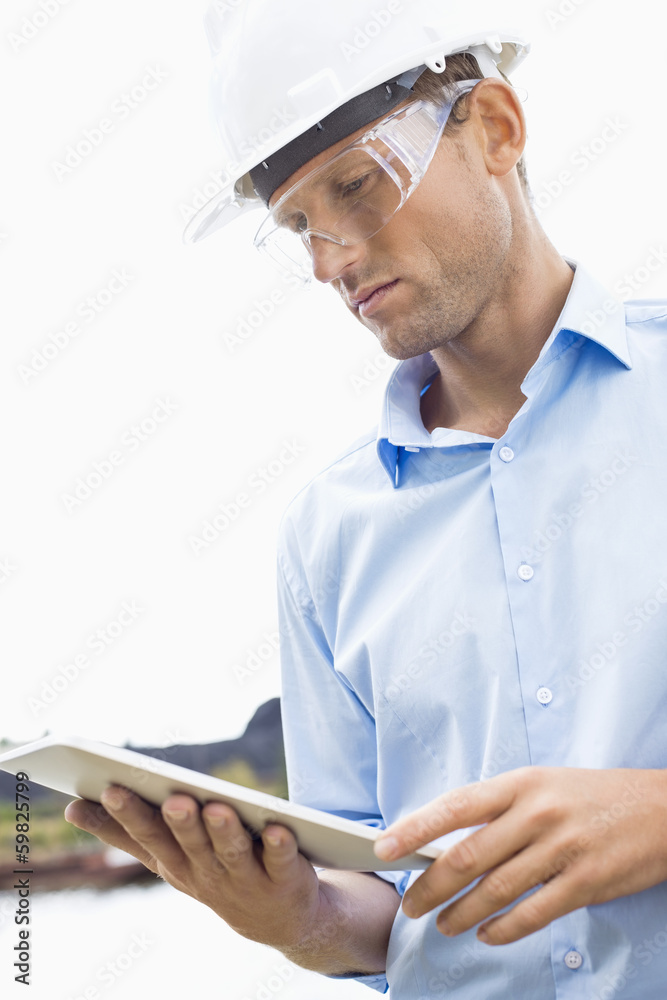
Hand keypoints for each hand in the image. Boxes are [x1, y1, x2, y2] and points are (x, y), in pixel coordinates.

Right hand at [65, 788, 322, 949]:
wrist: (276, 919)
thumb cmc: (212, 871)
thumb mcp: (169, 856)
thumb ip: (127, 832)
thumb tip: (73, 805)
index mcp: (174, 861)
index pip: (145, 836)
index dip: (126, 815)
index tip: (107, 788)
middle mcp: (205, 872)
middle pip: (187, 843)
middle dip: (177, 821)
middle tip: (170, 797)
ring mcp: (245, 879)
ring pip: (231, 852)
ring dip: (223, 831)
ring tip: (215, 806)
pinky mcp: (285, 877)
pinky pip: (282, 860)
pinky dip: (279, 845)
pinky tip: (277, 828)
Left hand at [374, 766, 666, 944]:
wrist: (661, 809)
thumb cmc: (591, 795)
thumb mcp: (541, 784)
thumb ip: (498, 809)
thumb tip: (445, 840)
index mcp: (521, 783)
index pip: (454, 806)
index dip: (415, 828)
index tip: (385, 847)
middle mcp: (536, 813)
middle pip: (466, 856)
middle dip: (430, 886)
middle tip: (410, 905)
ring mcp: (561, 848)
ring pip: (494, 890)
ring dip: (460, 913)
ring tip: (442, 925)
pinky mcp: (585, 883)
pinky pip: (532, 914)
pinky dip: (503, 930)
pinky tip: (487, 935)